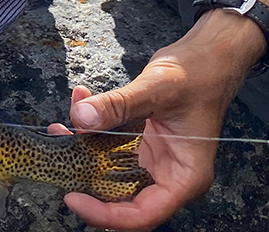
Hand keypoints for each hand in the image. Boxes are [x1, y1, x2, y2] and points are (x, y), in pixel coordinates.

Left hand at [61, 11, 264, 230]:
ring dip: (84, 154)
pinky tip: (79, 105)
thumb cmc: (199, 74)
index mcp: (185, 177)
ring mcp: (154, 161)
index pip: (143, 214)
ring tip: (61, 130)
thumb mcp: (156, 88)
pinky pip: (111, 147)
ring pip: (112, 174)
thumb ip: (118, 105)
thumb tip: (81, 117)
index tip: (74, 197)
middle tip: (59, 160)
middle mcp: (170, 176)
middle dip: (87, 182)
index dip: (106, 215)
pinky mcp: (142, 145)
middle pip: (123, 200)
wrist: (209, 55)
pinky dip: (93, 131)